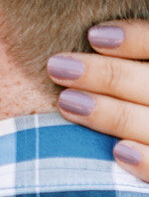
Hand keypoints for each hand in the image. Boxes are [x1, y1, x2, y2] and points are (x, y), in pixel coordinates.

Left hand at [48, 21, 148, 181]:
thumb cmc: (140, 102)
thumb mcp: (139, 83)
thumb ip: (131, 69)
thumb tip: (91, 39)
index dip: (136, 39)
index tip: (94, 36)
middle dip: (105, 75)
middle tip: (57, 66)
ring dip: (110, 113)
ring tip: (66, 102)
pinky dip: (146, 161)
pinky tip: (118, 152)